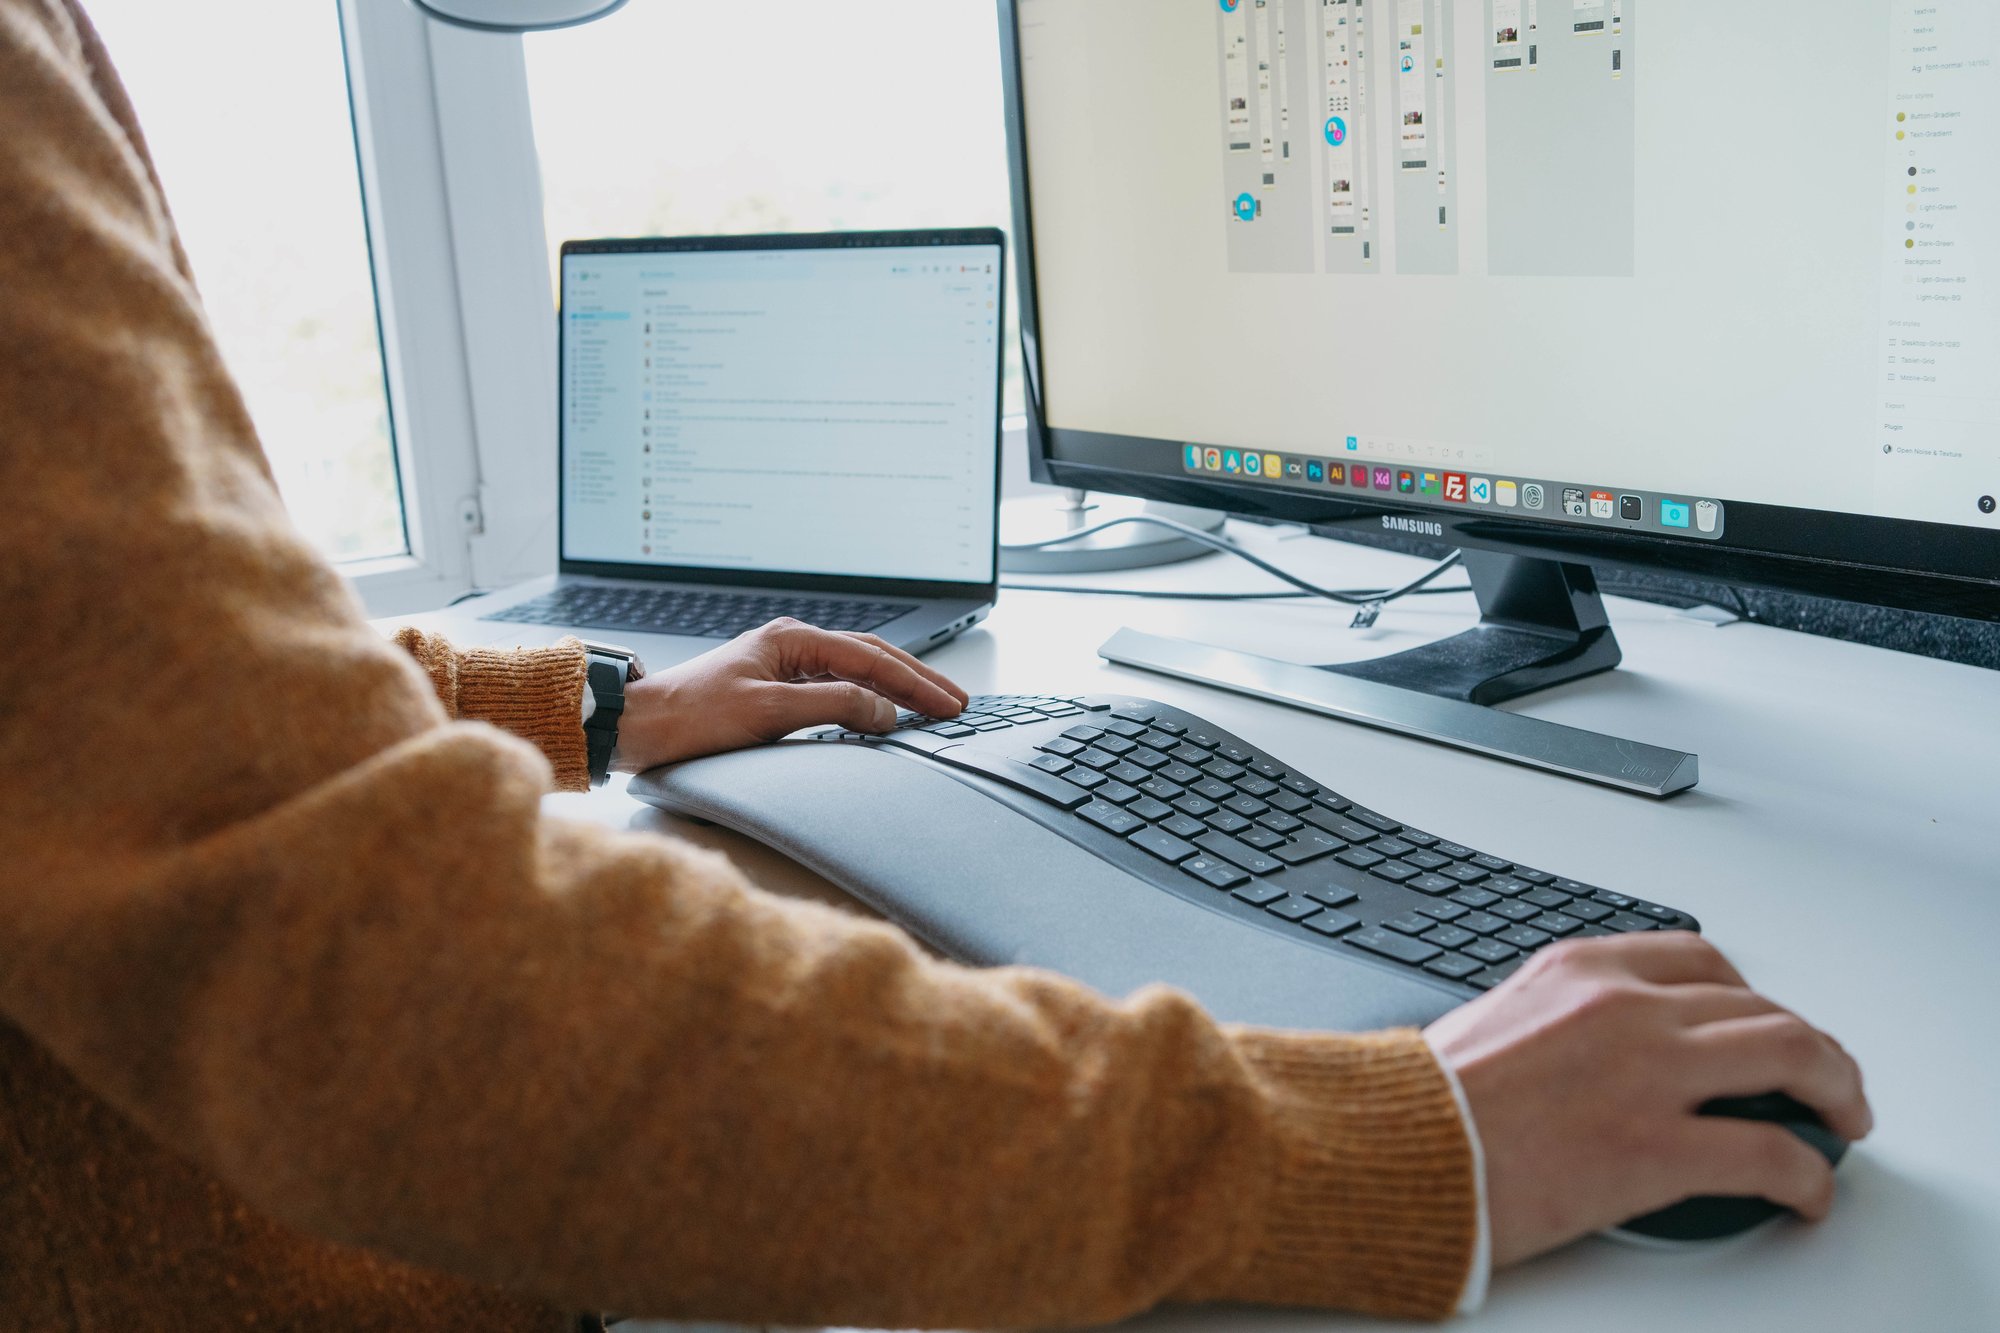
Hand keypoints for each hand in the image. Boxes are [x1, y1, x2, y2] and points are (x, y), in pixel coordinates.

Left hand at [611, 618, 968, 771]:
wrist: (640, 727)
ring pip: (856, 672)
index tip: (948, 705)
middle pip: (871, 657)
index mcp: (793, 639)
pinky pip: (835, 690)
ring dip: (895, 689)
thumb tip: (882, 710)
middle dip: (916, 680)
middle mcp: (791, 646)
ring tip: (931, 706)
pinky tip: (882, 714)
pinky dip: (867, 700)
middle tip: (955, 703)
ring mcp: (784, 666)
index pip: (871, 658)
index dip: (914, 683)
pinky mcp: (775, 690)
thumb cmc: (692, 717)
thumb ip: (832, 706)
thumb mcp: (768, 712)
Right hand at [1424, 932, 1870, 1267]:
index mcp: (1579, 969)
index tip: (1760, 1024)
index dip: (1750, 996)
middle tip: (1823, 1082)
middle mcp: (1624, 1006)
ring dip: (1835, 1090)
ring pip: (1792, 1054)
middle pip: (1760, 1006)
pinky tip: (1806, 1194)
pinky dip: (1807, 1176)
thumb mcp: (1496, 1023)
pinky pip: (1771, 1152)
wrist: (1392, 1149)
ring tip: (1840, 1123)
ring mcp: (1647, 1072)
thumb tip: (1592, 1056)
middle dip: (1808, 1047)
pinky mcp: (1656, 1147)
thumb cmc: (1424, 1103)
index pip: (1700, 960)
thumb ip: (1560, 1023)